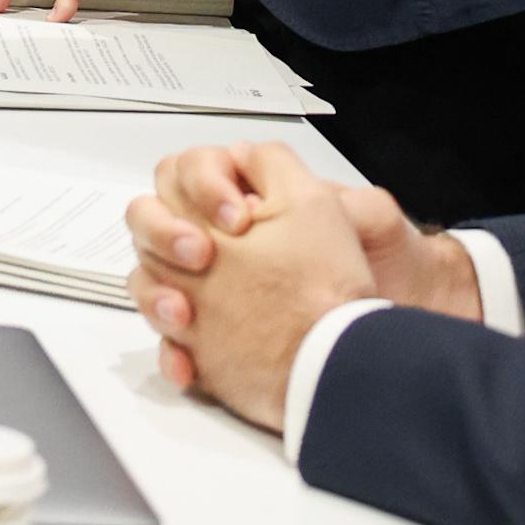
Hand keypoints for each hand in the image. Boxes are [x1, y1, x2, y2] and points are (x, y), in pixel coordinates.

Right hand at [130, 147, 478, 401]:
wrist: (377, 342)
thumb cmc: (378, 274)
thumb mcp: (360, 212)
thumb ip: (302, 178)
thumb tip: (252, 161)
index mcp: (242, 201)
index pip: (187, 170)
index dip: (203, 185)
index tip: (238, 217)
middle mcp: (213, 241)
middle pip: (151, 216)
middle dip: (166, 232)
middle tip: (201, 254)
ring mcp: (202, 289)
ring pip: (147, 277)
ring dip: (156, 292)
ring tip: (183, 314)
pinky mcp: (203, 337)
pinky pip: (168, 341)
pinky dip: (172, 353)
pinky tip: (188, 362)